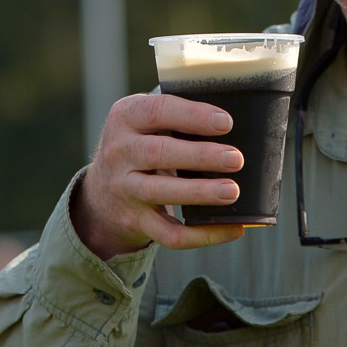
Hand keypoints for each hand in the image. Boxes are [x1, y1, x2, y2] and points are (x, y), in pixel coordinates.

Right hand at [74, 93, 247, 257]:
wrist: (101, 191)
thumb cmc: (143, 144)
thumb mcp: (146, 121)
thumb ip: (178, 114)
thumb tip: (245, 117)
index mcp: (126, 117)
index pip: (156, 111)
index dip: (192, 116)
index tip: (226, 122)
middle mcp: (119, 152)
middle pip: (157, 153)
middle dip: (200, 156)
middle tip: (236, 159)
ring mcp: (124, 189)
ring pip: (159, 192)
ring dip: (199, 193)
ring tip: (233, 191)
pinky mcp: (134, 220)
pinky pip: (168, 233)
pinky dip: (202, 235)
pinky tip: (233, 229)